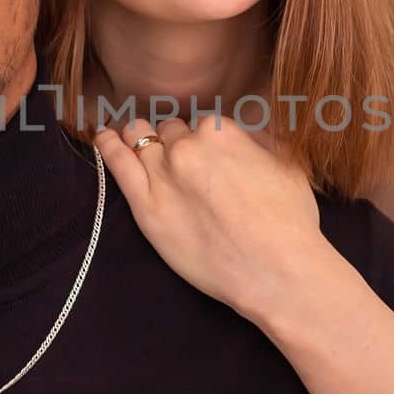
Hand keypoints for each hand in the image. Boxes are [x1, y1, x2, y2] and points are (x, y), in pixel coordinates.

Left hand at [90, 113, 328, 320]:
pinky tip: (103, 137)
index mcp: (222, 131)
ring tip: (132, 138)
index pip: (201, 124)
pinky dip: (108, 145)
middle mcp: (188, 146)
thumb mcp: (288, 164)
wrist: (275, 269)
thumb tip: (247, 134)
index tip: (204, 154)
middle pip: (169, 131)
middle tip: (179, 161)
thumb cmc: (290, 221)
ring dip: (139, 137)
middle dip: (173, 141)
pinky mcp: (146, 206)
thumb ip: (260, 141)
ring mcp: (163, 174)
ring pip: (140, 139)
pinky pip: (118, 163)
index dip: (202, 140)